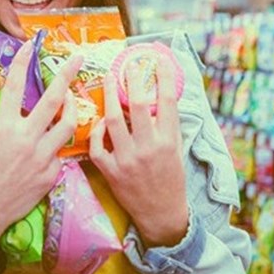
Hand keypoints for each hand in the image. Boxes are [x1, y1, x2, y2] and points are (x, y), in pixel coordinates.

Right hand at [0, 41, 81, 240]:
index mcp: (3, 126)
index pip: (14, 85)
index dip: (21, 62)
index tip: (29, 45)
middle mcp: (26, 138)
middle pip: (54, 100)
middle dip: (67, 75)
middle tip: (78, 58)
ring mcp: (42, 157)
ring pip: (69, 125)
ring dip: (73, 108)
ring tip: (72, 99)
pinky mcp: (51, 175)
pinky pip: (61, 153)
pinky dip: (58, 144)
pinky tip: (53, 140)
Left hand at [89, 56, 188, 246]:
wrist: (161, 214)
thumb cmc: (171, 178)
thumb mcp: (177, 150)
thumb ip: (167, 124)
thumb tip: (160, 93)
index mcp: (168, 141)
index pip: (168, 101)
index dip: (164, 76)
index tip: (160, 59)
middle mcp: (148, 148)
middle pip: (138, 105)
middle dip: (133, 80)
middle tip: (128, 64)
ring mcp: (127, 160)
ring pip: (113, 121)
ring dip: (110, 97)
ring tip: (109, 79)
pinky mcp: (111, 172)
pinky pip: (97, 146)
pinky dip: (97, 131)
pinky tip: (100, 121)